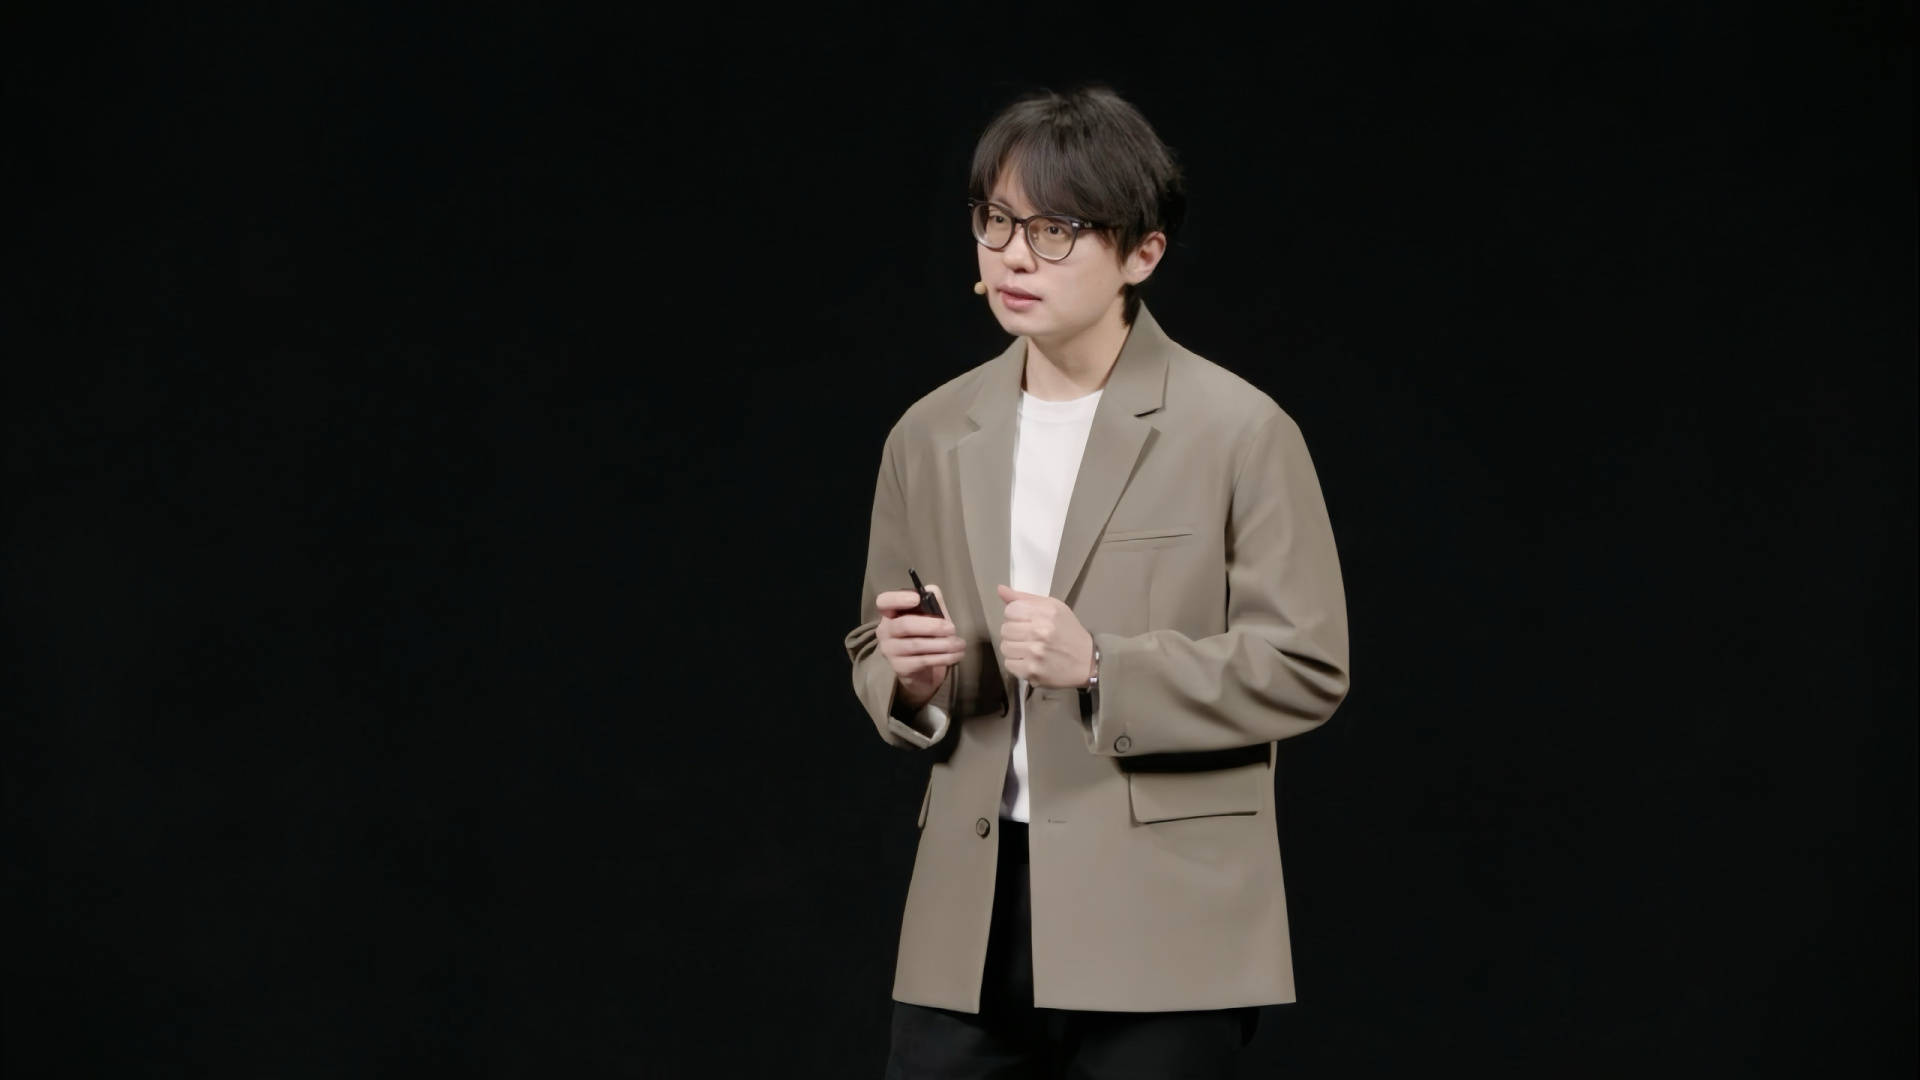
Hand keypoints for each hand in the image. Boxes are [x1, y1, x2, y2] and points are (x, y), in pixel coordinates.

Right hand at [875, 584, 961, 710]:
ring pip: (916, 644)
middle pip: (904, 625)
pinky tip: (956, 655)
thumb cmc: (926, 637)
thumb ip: (932, 602)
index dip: (898, 599)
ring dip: (942, 644)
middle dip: (932, 626)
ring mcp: (890, 651)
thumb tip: (932, 590)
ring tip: (960, 644)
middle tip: (952, 628)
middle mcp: (885, 631)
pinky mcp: (900, 668)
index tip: (916, 599)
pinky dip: (943, 657)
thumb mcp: (931, 617)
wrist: (922, 670)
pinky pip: (923, 661)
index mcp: (890, 613)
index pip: (883, 602)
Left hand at [996, 584, 1093, 689]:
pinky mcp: (1032, 671)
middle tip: (1029, 637)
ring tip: (1029, 649)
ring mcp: (1035, 653)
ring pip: (1005, 647)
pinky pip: (1009, 664)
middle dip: (1015, 633)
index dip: (1016, 616)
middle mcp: (1040, 631)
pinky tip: (1030, 660)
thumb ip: (1025, 598)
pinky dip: (1017, 663)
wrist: (1087, 661)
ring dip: (1014, 648)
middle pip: (1005, 629)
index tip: (1026, 622)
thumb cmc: (1069, 632)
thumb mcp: (1053, 607)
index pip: (1010, 610)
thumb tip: (1000, 589)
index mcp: (1045, 612)